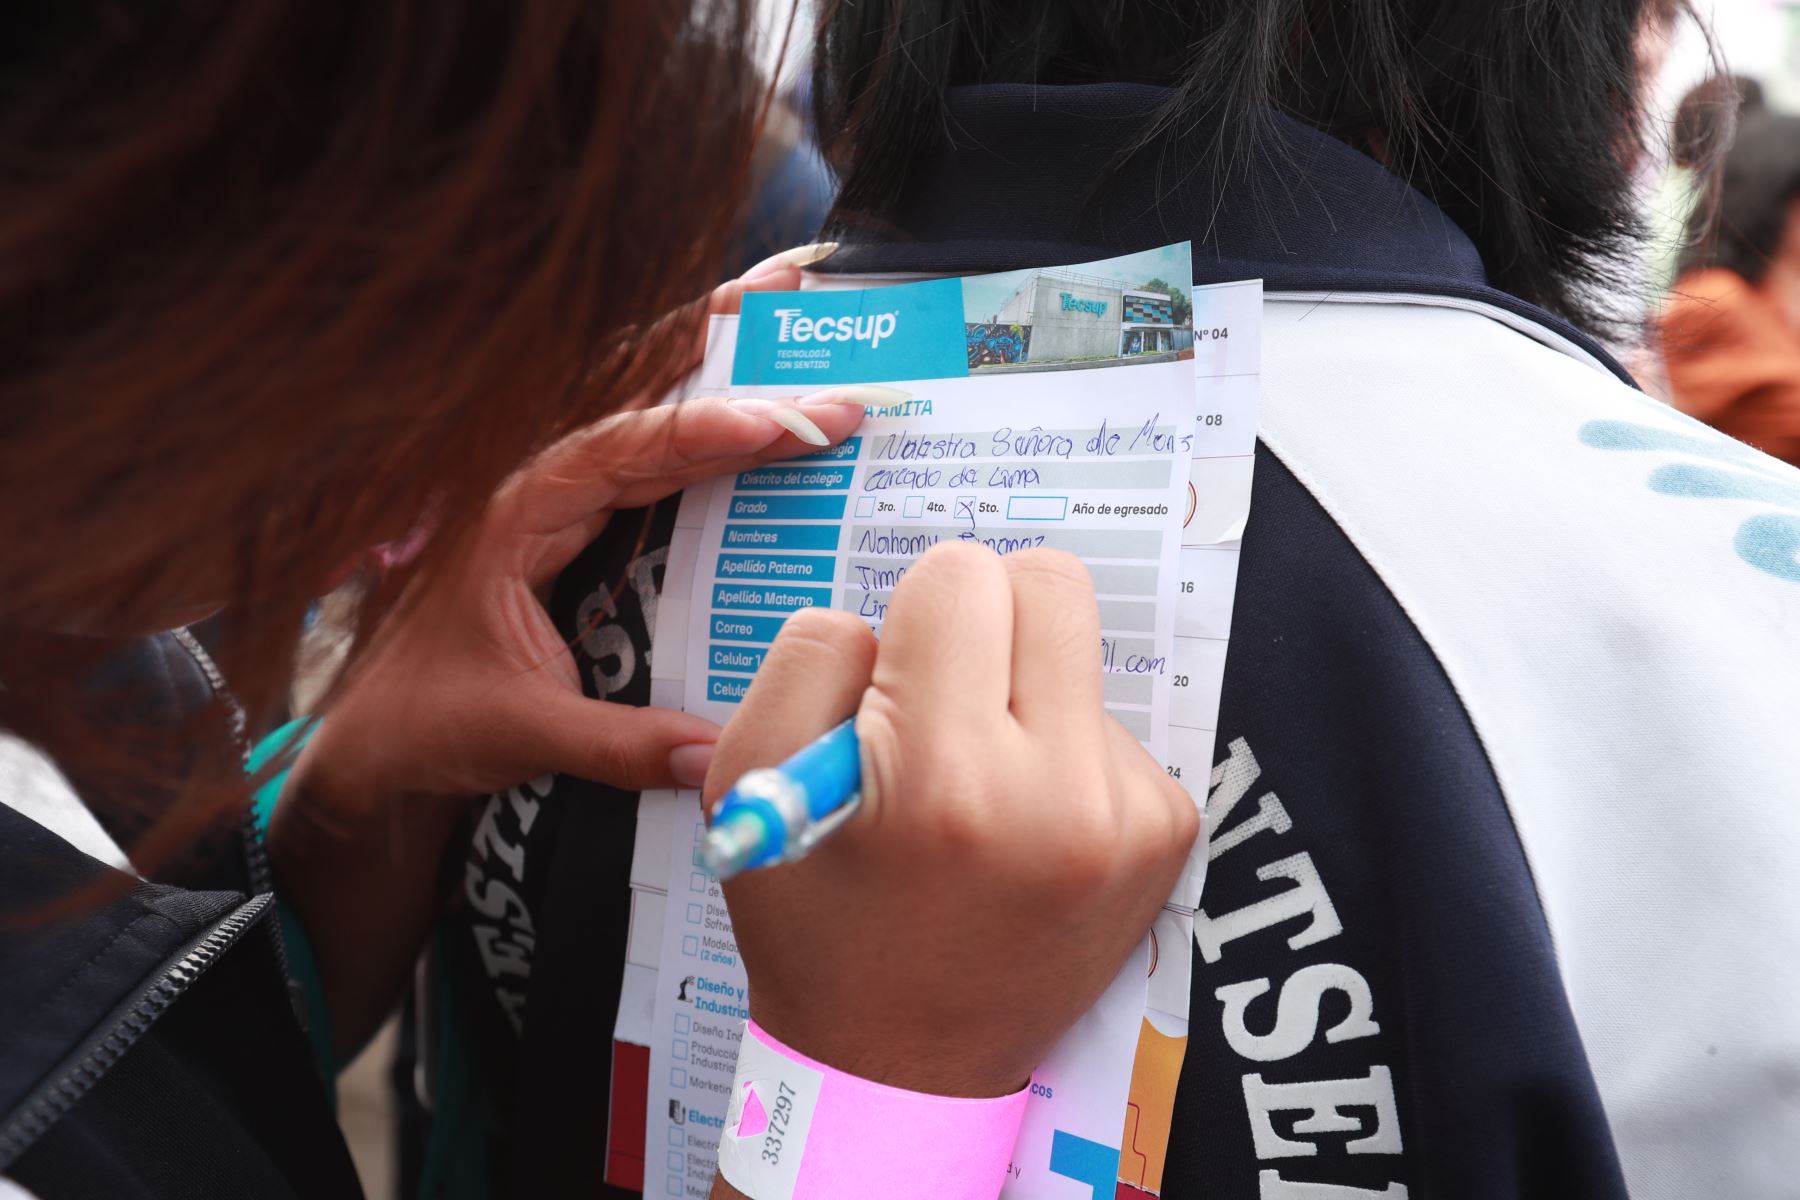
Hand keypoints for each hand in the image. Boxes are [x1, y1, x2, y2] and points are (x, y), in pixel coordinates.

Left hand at [299, 246, 858, 806]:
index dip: (711, 429)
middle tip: (797, 284)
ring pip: (643, 412)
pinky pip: (646, 458)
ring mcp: (554, 499)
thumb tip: (722, 754)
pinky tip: (752, 404)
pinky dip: (699, 424)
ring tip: (786, 310)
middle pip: (636, 393)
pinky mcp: (571, 524)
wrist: (366, 738)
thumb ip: (621, 742)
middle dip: (718, 339)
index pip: (625, 449)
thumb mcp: (520, 729)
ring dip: (712, 363)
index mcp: (514, 511)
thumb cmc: (420, 719)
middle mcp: (536, 485)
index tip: (791, 421)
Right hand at [705, 543, 1199, 1097]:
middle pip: (1051, 583)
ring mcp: (1129, 818)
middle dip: (987, 618)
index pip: (962, 572)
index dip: (912, 612)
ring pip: (1082, 654)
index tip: (894, 681)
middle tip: (943, 700)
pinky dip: (1065, 751)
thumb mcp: (747, 781)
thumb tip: (892, 612)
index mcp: (945, 776)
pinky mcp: (1168, 836)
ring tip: (978, 787)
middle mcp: (1060, 793)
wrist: (899, 1068)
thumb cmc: (817, 925)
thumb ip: (809, 659)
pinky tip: (1022, 823)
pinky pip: (1115, 726)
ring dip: (1027, 692)